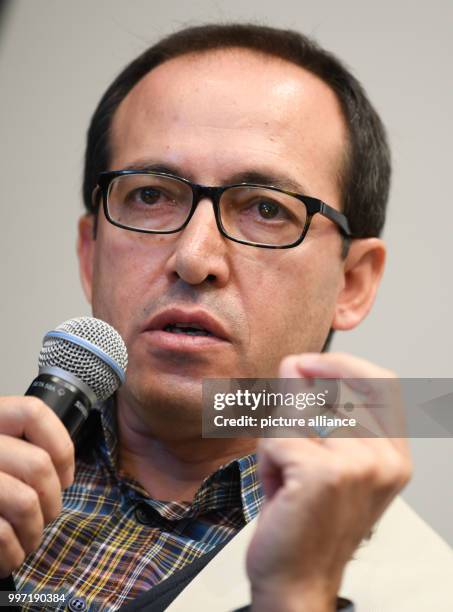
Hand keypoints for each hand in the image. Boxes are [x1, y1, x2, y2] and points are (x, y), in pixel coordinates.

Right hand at [0, 396, 74, 576]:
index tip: (63, 474)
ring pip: (25, 502)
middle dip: (52, 500)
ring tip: (27, 540)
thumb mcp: (1, 457)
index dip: (60, 445)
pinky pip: (1, 533)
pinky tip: (7, 556)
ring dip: (33, 531)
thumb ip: (19, 452)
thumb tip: (62, 474)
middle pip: (37, 464)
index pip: (33, 413)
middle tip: (46, 516)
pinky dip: (11, 553)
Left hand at [246, 353, 411, 611]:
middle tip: (283, 395)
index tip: (309, 362)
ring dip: (280, 436)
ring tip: (283, 470)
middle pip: (341, 384)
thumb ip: (315, 411)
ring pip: (297, 412)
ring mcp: (358, 464)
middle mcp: (385, 458)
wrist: (296, 581)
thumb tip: (294, 365)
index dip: (343, 363)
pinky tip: (276, 487)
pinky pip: (277, 437)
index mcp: (393, 455)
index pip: (382, 382)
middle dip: (300, 387)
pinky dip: (266, 458)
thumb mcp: (322, 460)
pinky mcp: (324, 472)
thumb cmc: (307, 522)